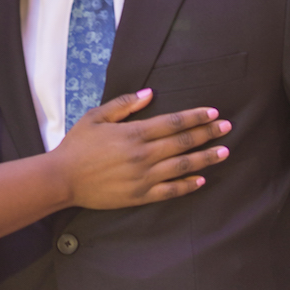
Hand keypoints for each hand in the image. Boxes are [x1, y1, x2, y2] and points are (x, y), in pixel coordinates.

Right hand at [55, 89, 230, 209]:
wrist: (62, 179)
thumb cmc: (77, 145)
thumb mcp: (96, 116)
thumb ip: (124, 104)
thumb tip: (149, 93)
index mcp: (134, 133)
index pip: (173, 122)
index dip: (195, 116)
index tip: (213, 112)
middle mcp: (143, 155)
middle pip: (183, 142)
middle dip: (208, 134)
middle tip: (227, 128)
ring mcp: (143, 177)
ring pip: (182, 166)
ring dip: (205, 158)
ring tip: (224, 152)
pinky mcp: (140, 195)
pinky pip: (170, 191)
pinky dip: (187, 185)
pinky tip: (201, 179)